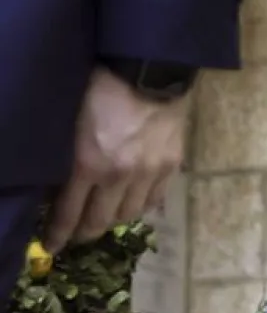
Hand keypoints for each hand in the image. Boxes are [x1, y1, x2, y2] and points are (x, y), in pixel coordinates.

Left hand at [44, 67, 189, 252]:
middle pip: (100, 221)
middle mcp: (119, 177)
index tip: (51, 247)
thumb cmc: (99, 83)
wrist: (149, 66)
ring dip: (113, 220)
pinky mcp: (171, 166)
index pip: (68, 212)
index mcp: (88, 163)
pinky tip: (132, 204)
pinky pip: (154, 199)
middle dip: (84, 233)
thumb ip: (67, 154)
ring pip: (128, 214)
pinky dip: (140, 207)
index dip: (58, 234)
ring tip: (104, 218)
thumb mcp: (70, 119)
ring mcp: (148, 173)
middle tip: (76, 236)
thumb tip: (58, 182)